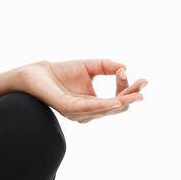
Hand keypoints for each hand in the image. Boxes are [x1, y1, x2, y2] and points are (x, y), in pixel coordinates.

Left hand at [17, 59, 146, 123]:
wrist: (36, 73)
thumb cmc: (63, 72)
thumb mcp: (91, 67)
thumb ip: (108, 66)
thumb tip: (125, 68)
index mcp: (95, 104)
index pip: (118, 99)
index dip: (127, 87)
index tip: (125, 71)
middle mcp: (89, 112)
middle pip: (117, 108)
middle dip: (132, 96)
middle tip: (144, 82)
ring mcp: (79, 113)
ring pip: (107, 110)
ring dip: (122, 101)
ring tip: (136, 94)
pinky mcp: (68, 109)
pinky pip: (90, 108)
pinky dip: (104, 105)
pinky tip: (115, 100)